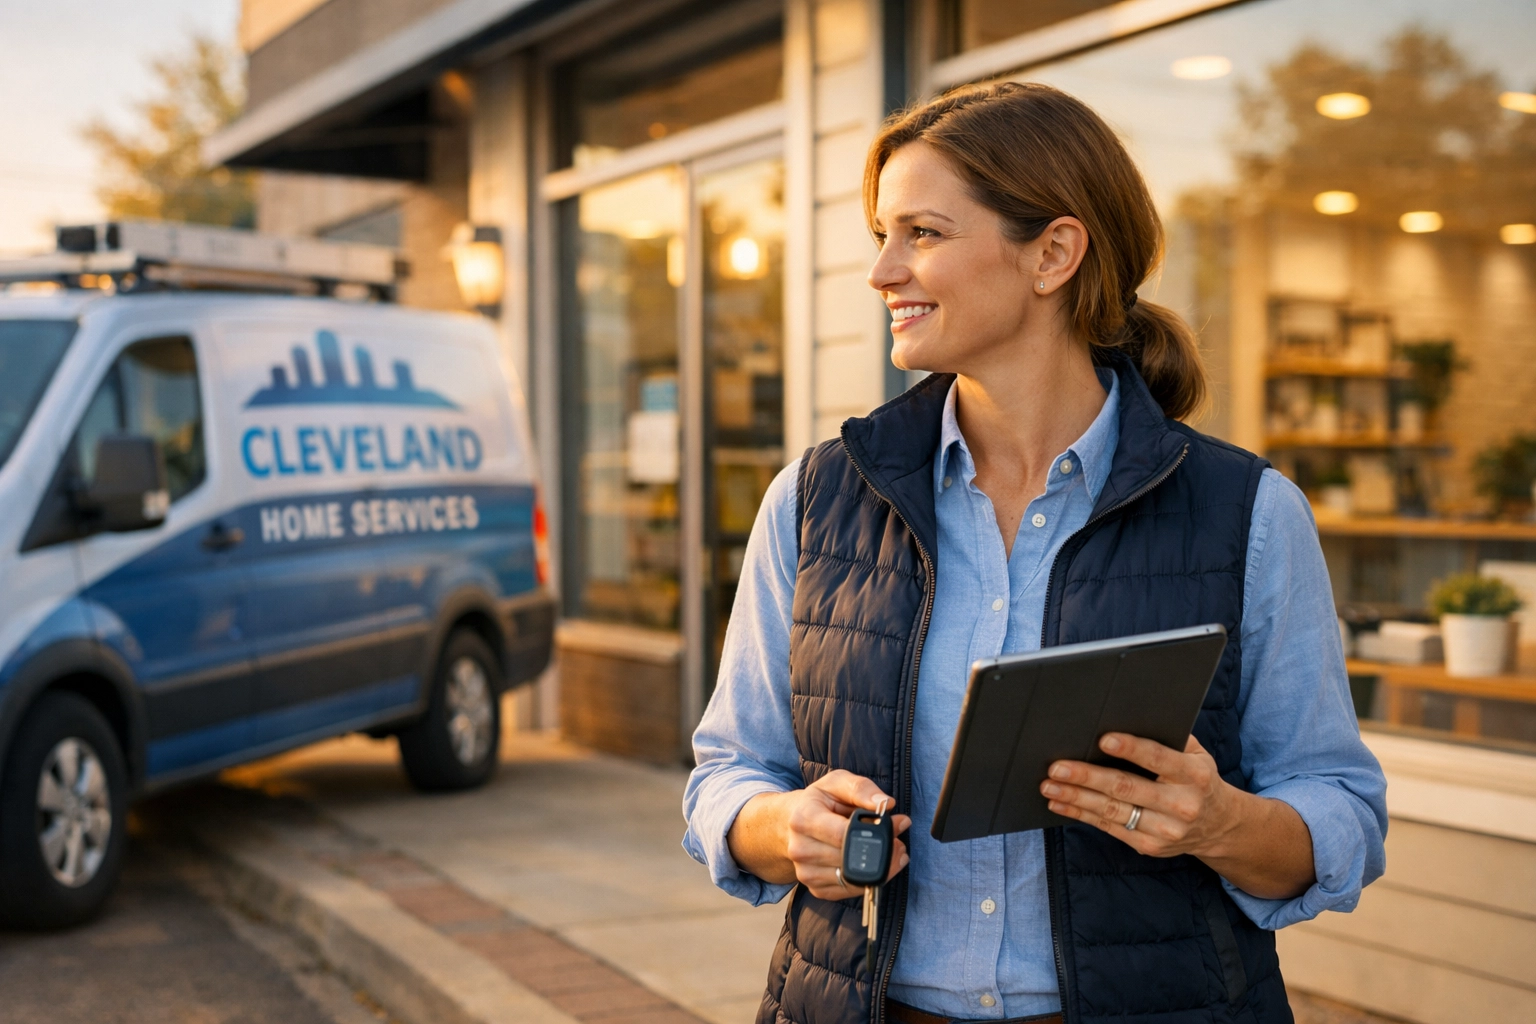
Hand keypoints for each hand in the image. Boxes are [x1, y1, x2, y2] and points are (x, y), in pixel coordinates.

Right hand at [731, 770, 909, 899]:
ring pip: (853, 879)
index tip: (897, 825)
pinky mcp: (815, 889)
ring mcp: (806, 873)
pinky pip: (849, 891)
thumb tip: (885, 804)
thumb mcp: (836, 783)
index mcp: (803, 819)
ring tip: (893, 851)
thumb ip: (862, 788)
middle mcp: (800, 849)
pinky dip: (869, 881)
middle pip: (851, 858)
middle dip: (883, 851)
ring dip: (881, 868)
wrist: (789, 824)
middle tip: (899, 840)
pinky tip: (878, 866)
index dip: (875, 832)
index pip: (844, 834)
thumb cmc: (818, 802)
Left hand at [1039, 733, 1238, 859]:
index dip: (1130, 749)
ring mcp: (1165, 830)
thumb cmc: (1197, 780)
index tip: (1102, 739)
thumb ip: (1169, 738)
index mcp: (1194, 775)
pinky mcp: (1149, 847)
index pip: (1159, 759)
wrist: (1220, 827)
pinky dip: (1082, 815)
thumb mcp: (1197, 755)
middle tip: (1057, 767)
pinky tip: (1061, 804)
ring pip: (1112, 811)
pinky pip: (1109, 828)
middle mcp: (1181, 805)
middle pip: (1126, 788)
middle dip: (1087, 776)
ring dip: (1076, 798)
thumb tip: (1127, 715)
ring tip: (1049, 786)